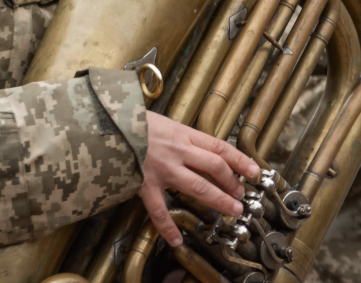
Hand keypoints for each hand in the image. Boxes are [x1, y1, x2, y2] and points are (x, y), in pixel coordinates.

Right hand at [139, 111, 259, 246]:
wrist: (106, 125)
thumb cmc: (131, 121)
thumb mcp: (162, 121)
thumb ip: (179, 136)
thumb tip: (196, 146)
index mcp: (182, 133)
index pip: (219, 147)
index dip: (240, 160)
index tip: (254, 170)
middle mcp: (177, 150)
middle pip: (215, 167)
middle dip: (232, 183)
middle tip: (241, 195)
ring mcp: (162, 168)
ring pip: (198, 187)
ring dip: (218, 200)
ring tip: (231, 210)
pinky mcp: (145, 183)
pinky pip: (159, 209)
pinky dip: (168, 227)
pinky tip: (176, 239)